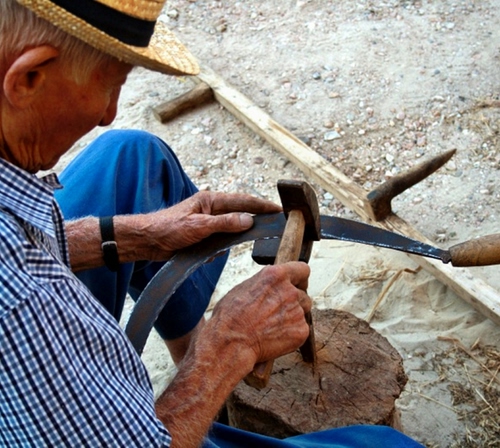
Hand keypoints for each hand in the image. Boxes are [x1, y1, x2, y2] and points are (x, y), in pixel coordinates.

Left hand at [134, 191, 280, 260]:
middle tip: (273, 225)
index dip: (262, 205)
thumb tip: (249, 221)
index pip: (243, 201)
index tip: (278, 209)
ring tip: (240, 243)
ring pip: (229, 231)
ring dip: (232, 239)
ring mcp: (207, 223)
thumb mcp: (199, 225)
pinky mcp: (202, 236)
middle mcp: (211, 210)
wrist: (146, 241)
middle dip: (253, 220)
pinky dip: (217, 249)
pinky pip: (218, 243)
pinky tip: (208, 254)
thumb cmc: (168, 228)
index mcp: (211, 200)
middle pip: (239, 214)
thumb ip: (225, 223)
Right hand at [206, 261, 311, 368]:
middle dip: (293, 302)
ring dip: (292, 318)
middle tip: (278, 313)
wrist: (231, 342)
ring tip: (272, 327)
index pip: (302, 269)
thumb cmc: (230, 316)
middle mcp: (290, 291)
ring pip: (302, 313)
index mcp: (276, 276)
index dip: (300, 278)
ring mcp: (297, 311)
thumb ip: (264, 284)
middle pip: (302, 294)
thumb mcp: (244, 288)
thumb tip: (269, 287)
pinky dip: (292, 334)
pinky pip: (301, 330)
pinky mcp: (301, 330)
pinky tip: (274, 338)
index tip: (298, 284)